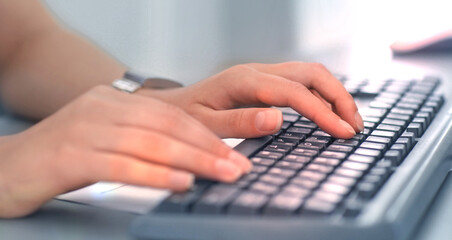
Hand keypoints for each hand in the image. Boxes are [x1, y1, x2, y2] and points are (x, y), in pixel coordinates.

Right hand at [0, 86, 249, 217]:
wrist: (4, 168)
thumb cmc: (62, 158)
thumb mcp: (106, 139)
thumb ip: (141, 142)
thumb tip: (188, 160)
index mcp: (112, 100)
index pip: (170, 115)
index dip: (205, 135)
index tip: (234, 154)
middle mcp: (100, 108)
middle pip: (166, 127)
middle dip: (207, 148)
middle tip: (238, 166)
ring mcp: (84, 129)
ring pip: (149, 143)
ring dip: (192, 161)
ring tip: (221, 175)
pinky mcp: (69, 156)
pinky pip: (121, 165)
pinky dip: (155, 175)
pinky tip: (181, 183)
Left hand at [139, 62, 363, 138]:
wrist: (174, 106)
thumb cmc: (186, 117)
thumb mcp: (206, 124)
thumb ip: (240, 122)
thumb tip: (277, 119)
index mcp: (244, 81)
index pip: (294, 93)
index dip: (322, 111)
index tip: (343, 132)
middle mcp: (257, 71)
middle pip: (310, 73)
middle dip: (338, 97)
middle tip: (354, 125)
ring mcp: (262, 74)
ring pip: (309, 74)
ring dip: (333, 93)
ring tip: (349, 120)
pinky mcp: (264, 81)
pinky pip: (300, 81)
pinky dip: (321, 94)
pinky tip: (328, 110)